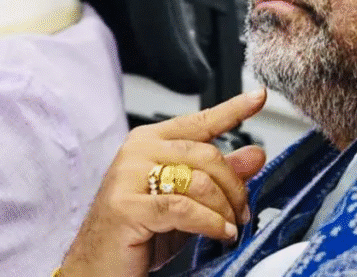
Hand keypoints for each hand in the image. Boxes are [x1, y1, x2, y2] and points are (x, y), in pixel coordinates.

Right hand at [59, 89, 268, 276]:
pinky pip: (184, 208)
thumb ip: (219, 176)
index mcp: (149, 142)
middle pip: (207, 154)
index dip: (232, 109)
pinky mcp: (127, 206)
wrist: (98, 265)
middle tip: (242, 212)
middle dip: (234, 188)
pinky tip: (220, 233)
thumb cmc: (138, 233)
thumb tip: (255, 156)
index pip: (198, 120)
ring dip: (224, 210)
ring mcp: (128, 176)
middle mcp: (137, 151)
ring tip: (229, 227)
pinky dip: (210, 223)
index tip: (258, 96)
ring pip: (199, 181)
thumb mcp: (187, 201)